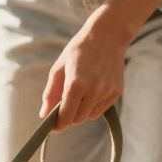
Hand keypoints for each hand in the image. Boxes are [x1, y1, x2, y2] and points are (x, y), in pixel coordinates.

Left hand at [41, 7, 133, 131]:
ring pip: (89, 116)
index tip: (52, 126)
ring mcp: (107, 92)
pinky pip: (100, 109)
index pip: (66, 115)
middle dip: (68, 117)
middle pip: (77, 119)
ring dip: (80, 112)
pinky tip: (89, 92)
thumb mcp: (59, 68)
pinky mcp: (117, 92)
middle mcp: (94, 90)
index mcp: (77, 83)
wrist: (108, 36)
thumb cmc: (79, 50)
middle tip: (62, 109)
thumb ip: (51, 93)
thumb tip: (44, 114)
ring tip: (77, 95)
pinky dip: (92, 107)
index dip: (58, 124)